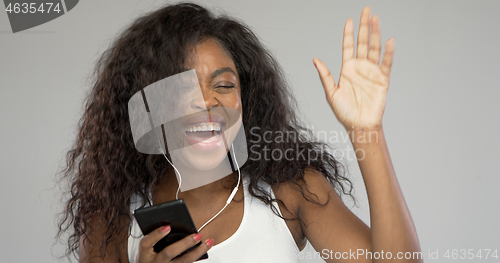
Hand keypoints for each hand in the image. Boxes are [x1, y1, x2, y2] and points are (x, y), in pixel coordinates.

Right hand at [135, 225, 212, 262]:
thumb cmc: (148, 257)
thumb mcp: (147, 248)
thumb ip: (155, 238)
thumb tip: (170, 223)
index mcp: (144, 254)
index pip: (146, 243)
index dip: (156, 234)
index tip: (167, 227)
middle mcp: (155, 262)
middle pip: (169, 252)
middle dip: (184, 243)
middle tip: (197, 235)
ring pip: (183, 261)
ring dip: (198, 251)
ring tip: (208, 241)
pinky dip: (198, 256)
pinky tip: (205, 248)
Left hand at [314, 6, 394, 130]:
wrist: (359, 125)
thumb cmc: (344, 112)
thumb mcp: (331, 93)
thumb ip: (325, 75)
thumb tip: (315, 60)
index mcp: (347, 69)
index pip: (348, 46)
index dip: (349, 33)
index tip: (350, 20)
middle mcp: (360, 67)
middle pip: (363, 42)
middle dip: (364, 26)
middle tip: (367, 10)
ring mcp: (372, 72)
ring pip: (374, 48)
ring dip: (376, 33)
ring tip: (376, 19)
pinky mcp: (382, 79)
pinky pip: (386, 63)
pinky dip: (389, 52)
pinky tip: (389, 40)